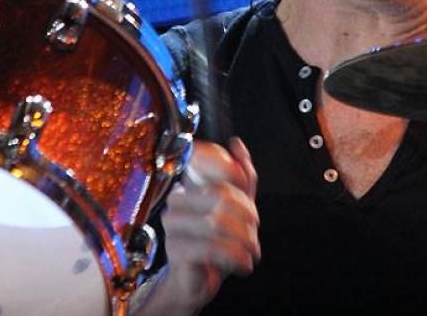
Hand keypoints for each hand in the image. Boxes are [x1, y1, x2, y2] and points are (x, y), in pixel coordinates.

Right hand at [135, 137, 259, 315]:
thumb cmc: (214, 244)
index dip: (227, 167)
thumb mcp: (235, 209)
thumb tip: (237, 144)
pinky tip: (243, 264)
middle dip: (247, 215)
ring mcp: (173, 225)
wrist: (196, 282)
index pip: (203, 162)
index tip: (246, 189)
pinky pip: (211, 247)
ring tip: (252, 252)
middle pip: (220, 195)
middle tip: (254, 232)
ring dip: (244, 240)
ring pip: (217, 222)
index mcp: (189, 186)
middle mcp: (176, 201)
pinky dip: (235, 257)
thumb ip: (240, 178)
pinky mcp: (175, 249)